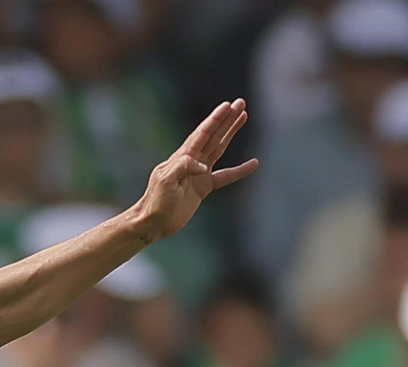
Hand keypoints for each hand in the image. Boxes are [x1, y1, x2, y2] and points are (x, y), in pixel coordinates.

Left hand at [132, 99, 257, 241]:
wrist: (154, 222)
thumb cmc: (157, 200)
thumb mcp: (166, 180)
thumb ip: (183, 166)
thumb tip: (204, 167)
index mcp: (183, 156)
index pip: (202, 133)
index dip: (215, 120)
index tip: (227, 106)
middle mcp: (192, 161)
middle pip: (213, 135)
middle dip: (227, 119)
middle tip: (241, 103)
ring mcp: (199, 173)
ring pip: (219, 148)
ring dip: (231, 132)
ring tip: (243, 116)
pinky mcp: (204, 187)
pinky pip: (225, 176)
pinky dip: (239, 170)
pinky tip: (253, 163)